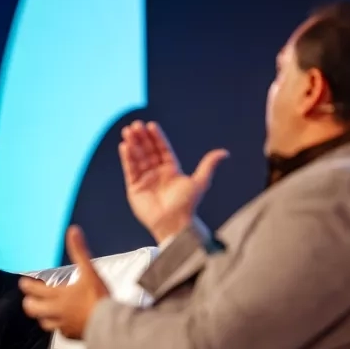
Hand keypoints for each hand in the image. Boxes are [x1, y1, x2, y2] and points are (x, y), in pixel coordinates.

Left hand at [20, 225, 108, 338]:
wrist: (109, 324)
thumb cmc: (98, 297)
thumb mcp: (89, 271)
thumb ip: (79, 252)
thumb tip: (72, 231)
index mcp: (57, 295)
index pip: (34, 290)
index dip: (26, 285)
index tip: (23, 283)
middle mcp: (55, 311)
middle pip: (32, 309)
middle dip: (29, 302)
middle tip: (30, 297)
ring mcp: (62, 325)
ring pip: (43, 322)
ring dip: (42, 315)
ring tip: (44, 310)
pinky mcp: (70, 335)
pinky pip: (59, 331)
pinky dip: (58, 326)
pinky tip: (64, 322)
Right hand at [119, 120, 228, 241]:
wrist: (174, 224)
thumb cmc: (188, 205)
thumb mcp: (200, 182)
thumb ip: (208, 165)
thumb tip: (224, 152)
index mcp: (171, 170)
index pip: (162, 149)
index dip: (157, 137)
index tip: (151, 125)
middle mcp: (157, 173)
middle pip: (148, 151)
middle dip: (142, 138)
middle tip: (136, 125)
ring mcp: (145, 180)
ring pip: (138, 158)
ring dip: (133, 144)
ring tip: (128, 131)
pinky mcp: (135, 188)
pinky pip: (130, 170)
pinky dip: (127, 158)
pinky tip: (124, 146)